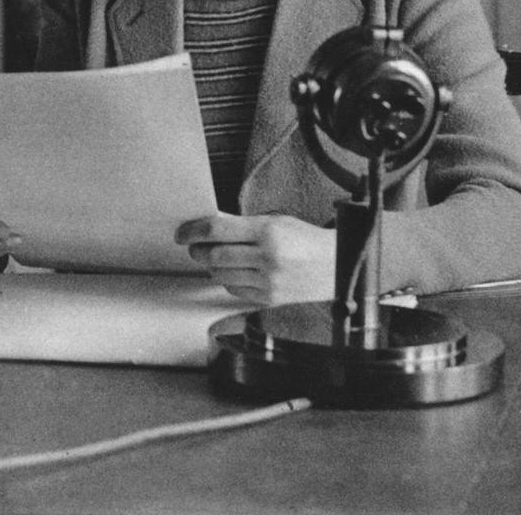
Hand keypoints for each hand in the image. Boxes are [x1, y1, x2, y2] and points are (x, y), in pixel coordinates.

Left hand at [175, 214, 334, 304]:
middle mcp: (267, 257)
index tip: (182, 233)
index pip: (216, 230)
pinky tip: (234, 272)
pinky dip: (228, 281)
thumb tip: (208, 223)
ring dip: (212, 266)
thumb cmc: (305, 240)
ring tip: (215, 258)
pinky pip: (234, 291)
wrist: (337, 266)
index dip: (192, 231)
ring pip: (221, 275)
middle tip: (194, 246)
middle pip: (214, 255)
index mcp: (268, 231)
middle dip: (198, 250)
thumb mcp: (275, 221)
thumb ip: (241, 224)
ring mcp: (269, 281)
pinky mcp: (269, 299)